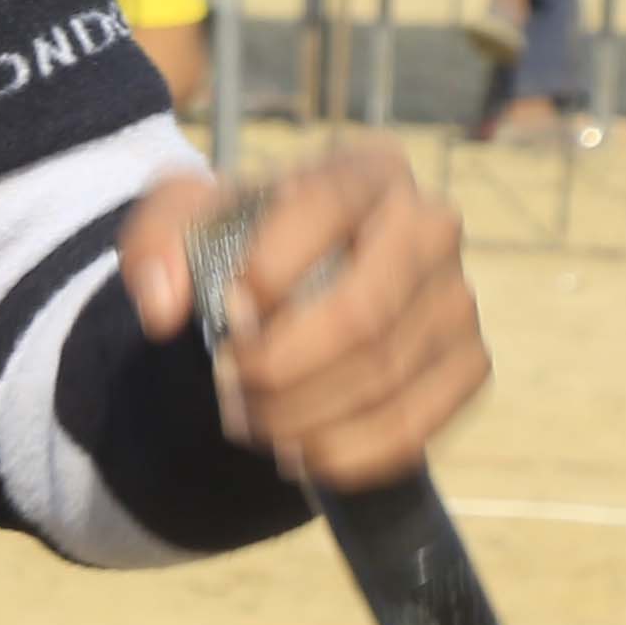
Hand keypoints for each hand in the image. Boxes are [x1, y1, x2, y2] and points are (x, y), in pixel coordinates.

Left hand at [114, 130, 488, 490]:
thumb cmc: (243, 241)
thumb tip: (163, 307)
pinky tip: (299, 451)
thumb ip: (154, 242)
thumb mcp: (184, 219)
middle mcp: (432, 225)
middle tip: (231, 385)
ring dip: (302, 417)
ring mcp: (459, 300)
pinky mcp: (470, 366)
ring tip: (252, 420)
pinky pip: (416, 429)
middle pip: (363, 315)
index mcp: (368, 170)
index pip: (326, 208)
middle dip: (281, 368)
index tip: (226, 312)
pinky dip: (345, 454)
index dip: (269, 269)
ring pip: (384, 379)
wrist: (295, 285)